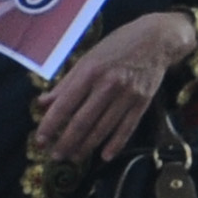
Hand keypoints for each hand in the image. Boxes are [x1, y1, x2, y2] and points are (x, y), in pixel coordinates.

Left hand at [33, 9, 197, 161]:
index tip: (40, 139)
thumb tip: (43, 102)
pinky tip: (105, 156)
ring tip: (73, 158)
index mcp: (90, 72)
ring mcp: (128, 95)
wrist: (157, 39)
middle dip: (66, 142)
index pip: (65, 104)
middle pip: (83, 121)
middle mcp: (108, 85)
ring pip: (103, 128)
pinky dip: (116, 144)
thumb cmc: (116, 46)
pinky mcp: (143, 102)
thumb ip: (65, 83)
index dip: (50, 124)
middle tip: (55, 156)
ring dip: (86, 146)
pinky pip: (127, 127)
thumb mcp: (87, 58)